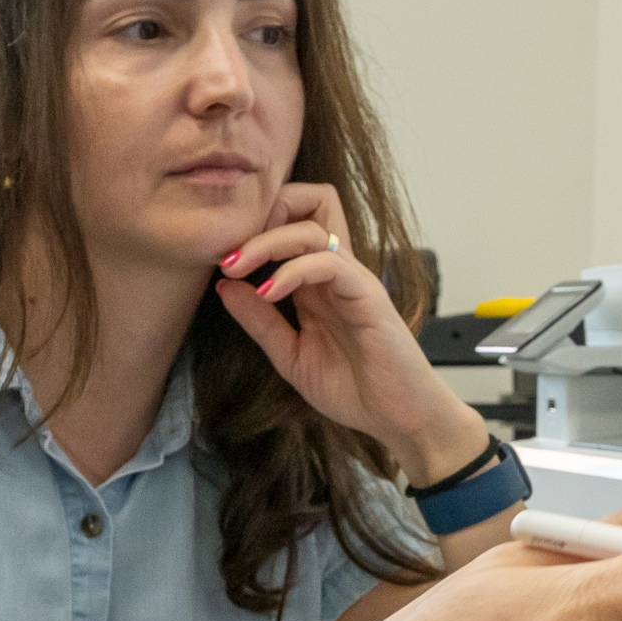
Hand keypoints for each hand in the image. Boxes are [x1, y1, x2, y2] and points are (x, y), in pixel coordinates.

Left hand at [211, 184, 490, 484]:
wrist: (398, 418)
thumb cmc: (354, 388)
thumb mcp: (290, 355)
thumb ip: (259, 322)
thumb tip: (223, 286)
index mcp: (318, 280)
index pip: (295, 218)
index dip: (258, 222)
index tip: (224, 256)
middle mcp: (337, 271)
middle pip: (309, 202)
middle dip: (261, 214)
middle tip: (226, 255)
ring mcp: (354, 280)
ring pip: (311, 229)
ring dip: (266, 241)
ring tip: (236, 268)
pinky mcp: (367, 296)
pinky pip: (328, 263)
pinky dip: (291, 271)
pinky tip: (268, 294)